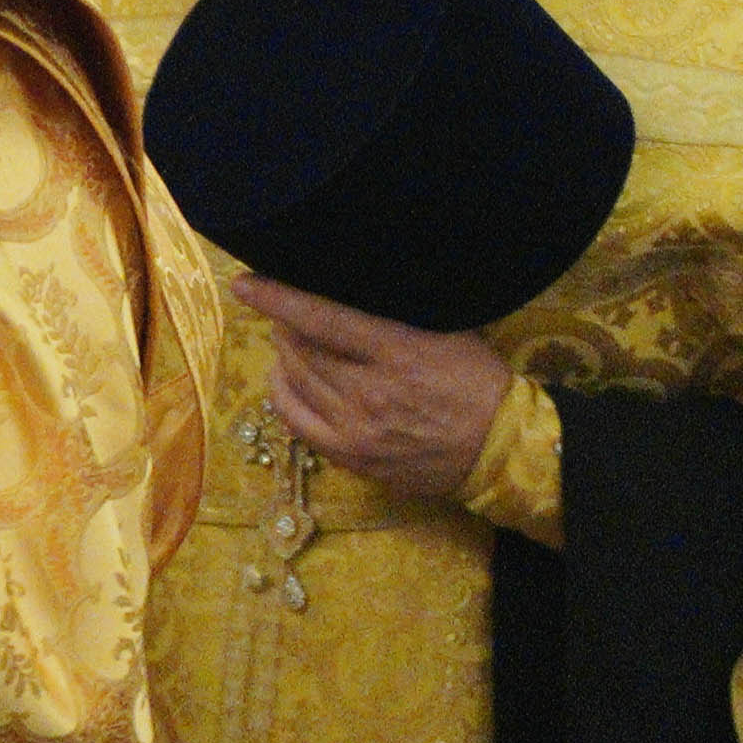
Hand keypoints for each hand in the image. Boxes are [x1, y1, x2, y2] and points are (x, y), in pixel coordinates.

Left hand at [239, 277, 513, 501]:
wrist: (497, 448)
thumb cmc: (477, 381)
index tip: (245, 283)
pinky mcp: (352, 458)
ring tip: (285, 339)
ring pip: (296, 383)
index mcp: (398, 353)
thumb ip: (398, 313)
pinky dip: (282, 395)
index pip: (324, 320)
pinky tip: (282, 378)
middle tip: (281, 310)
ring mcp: (357, 430)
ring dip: (283, 355)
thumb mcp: (449, 331)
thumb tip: (354, 285)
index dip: (279, 299)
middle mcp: (371, 392)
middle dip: (283, 325)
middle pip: (302, 350)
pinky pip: (297, 422)